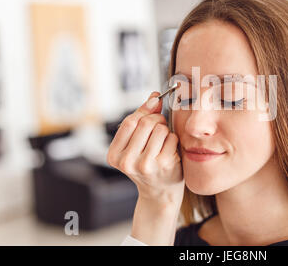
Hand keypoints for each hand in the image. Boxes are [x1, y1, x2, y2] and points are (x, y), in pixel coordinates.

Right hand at [107, 92, 184, 206]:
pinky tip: (170, 150)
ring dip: (165, 130)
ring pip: (160, 129)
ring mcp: (146, 164)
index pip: (129, 121)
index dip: (144, 110)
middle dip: (156, 119)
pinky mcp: (164, 164)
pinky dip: (173, 139)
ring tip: (162, 141)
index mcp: (115, 156)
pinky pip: (171, 137)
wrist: (160, 191)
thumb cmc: (148, 163)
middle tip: (160, 125)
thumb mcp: (136, 143)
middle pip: (145, 123)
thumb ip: (142, 119)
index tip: (154, 104)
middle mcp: (127, 162)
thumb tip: (154, 96)